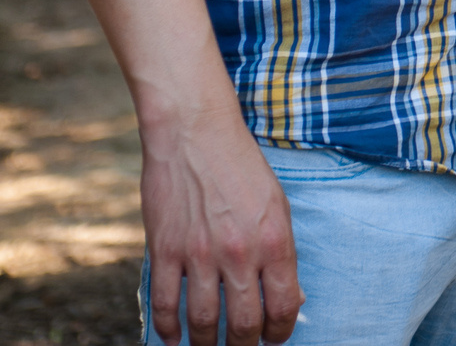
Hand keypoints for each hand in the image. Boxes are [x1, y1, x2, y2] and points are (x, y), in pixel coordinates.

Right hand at [141, 103, 301, 345]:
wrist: (195, 131)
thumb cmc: (241, 166)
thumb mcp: (277, 206)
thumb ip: (282, 254)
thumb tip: (291, 299)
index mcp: (274, 241)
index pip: (283, 308)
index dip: (279, 333)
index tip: (273, 339)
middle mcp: (239, 252)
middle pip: (243, 325)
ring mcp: (199, 254)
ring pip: (203, 322)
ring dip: (206, 344)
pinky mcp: (165, 249)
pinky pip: (165, 304)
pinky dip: (169, 328)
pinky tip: (174, 337)